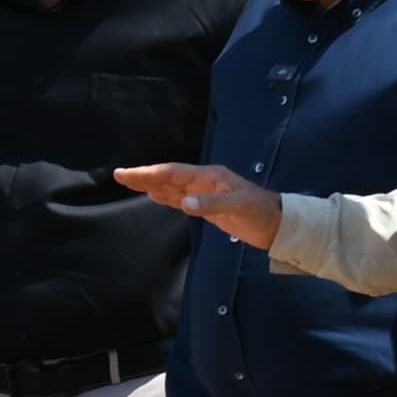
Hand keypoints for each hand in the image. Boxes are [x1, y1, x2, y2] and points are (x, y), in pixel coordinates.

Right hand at [117, 161, 281, 247]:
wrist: (277, 224)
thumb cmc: (261, 213)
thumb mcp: (239, 207)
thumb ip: (211, 204)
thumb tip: (184, 203)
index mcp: (209, 176)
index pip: (173, 172)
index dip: (149, 173)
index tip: (127, 173)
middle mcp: (204, 182)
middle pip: (168, 177)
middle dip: (143, 176)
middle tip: (119, 175)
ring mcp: (204, 194)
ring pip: (171, 187)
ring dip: (150, 185)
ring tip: (129, 182)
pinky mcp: (206, 207)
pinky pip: (179, 199)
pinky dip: (164, 196)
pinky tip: (153, 195)